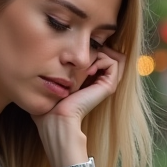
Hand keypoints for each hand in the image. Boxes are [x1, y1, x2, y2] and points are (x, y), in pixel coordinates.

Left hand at [33, 46, 125, 166]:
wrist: (58, 118)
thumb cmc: (52, 102)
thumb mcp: (56, 81)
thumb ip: (61, 69)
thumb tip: (62, 55)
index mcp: (90, 81)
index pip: (100, 56)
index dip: (91, 49)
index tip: (75, 60)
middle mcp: (101, 81)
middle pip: (110, 54)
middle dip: (97, 49)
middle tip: (84, 60)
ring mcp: (107, 83)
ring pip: (114, 56)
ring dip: (100, 53)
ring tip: (87, 66)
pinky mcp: (109, 85)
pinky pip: (114, 62)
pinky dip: (102, 60)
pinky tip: (89, 70)